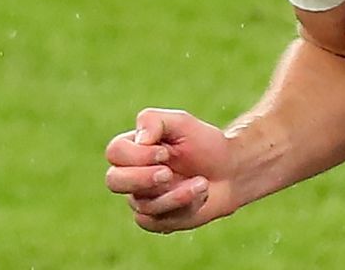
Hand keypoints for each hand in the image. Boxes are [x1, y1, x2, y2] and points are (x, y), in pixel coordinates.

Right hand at [104, 108, 239, 232]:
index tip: (165, 152)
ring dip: (175, 194)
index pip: (115, 152)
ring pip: (142, 204)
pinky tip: (200, 196)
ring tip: (202, 183)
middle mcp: (132, 175)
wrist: (230, 171)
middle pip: (114, 181)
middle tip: (167, 173)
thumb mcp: (182, 123)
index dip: (137, 155)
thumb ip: (154, 121)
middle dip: (142, 178)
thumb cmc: (204, 144)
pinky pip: (157, 221)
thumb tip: (139, 140)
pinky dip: (183, 208)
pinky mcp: (156, 220)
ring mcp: (142, 199)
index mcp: (133, 148)